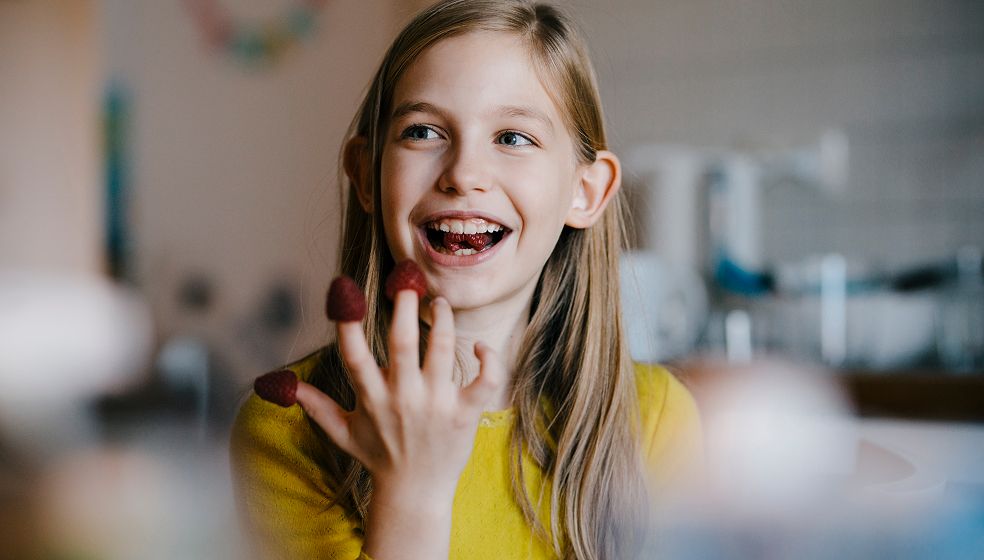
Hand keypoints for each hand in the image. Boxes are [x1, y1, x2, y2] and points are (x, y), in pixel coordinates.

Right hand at [295, 290, 504, 504]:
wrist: (415, 493)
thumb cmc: (379, 457)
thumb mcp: (343, 432)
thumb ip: (315, 404)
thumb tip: (280, 384)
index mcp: (372, 398)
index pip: (353, 355)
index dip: (347, 323)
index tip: (344, 290)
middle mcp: (403, 398)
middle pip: (402, 343)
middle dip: (404, 307)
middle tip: (407, 279)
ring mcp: (436, 405)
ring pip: (443, 351)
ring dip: (444, 321)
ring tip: (440, 304)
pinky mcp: (465, 414)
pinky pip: (484, 380)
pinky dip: (487, 359)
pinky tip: (479, 347)